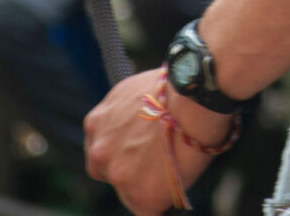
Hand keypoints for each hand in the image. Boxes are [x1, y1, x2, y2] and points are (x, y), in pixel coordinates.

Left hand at [84, 70, 235, 213]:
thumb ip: (127, 113)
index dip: (123, 150)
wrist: (194, 96)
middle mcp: (99, 152)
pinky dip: (164, 202)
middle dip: (129, 171)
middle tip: (155, 165)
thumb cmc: (177, 87)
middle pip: (109, 172)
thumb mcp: (136, 90)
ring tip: (176, 172)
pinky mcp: (140, 196)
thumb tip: (142, 123)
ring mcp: (118, 175)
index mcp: (96, 123)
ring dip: (150, 186)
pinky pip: (150, 211)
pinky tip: (179, 189)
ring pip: (130, 193)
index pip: (103, 148)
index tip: (140, 151)